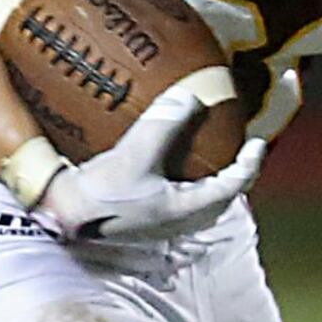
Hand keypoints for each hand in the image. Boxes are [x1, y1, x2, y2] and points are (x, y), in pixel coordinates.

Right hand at [13, 83, 264, 241]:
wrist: (62, 218)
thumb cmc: (100, 193)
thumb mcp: (134, 153)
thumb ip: (165, 124)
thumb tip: (191, 96)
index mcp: (187, 209)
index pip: (233, 185)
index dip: (250, 163)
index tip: (258, 142)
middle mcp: (180, 222)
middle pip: (223, 199)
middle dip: (236, 175)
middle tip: (241, 151)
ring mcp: (163, 225)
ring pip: (203, 204)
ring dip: (214, 182)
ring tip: (212, 159)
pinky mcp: (145, 221)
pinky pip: (181, 202)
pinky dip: (189, 184)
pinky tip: (172, 168)